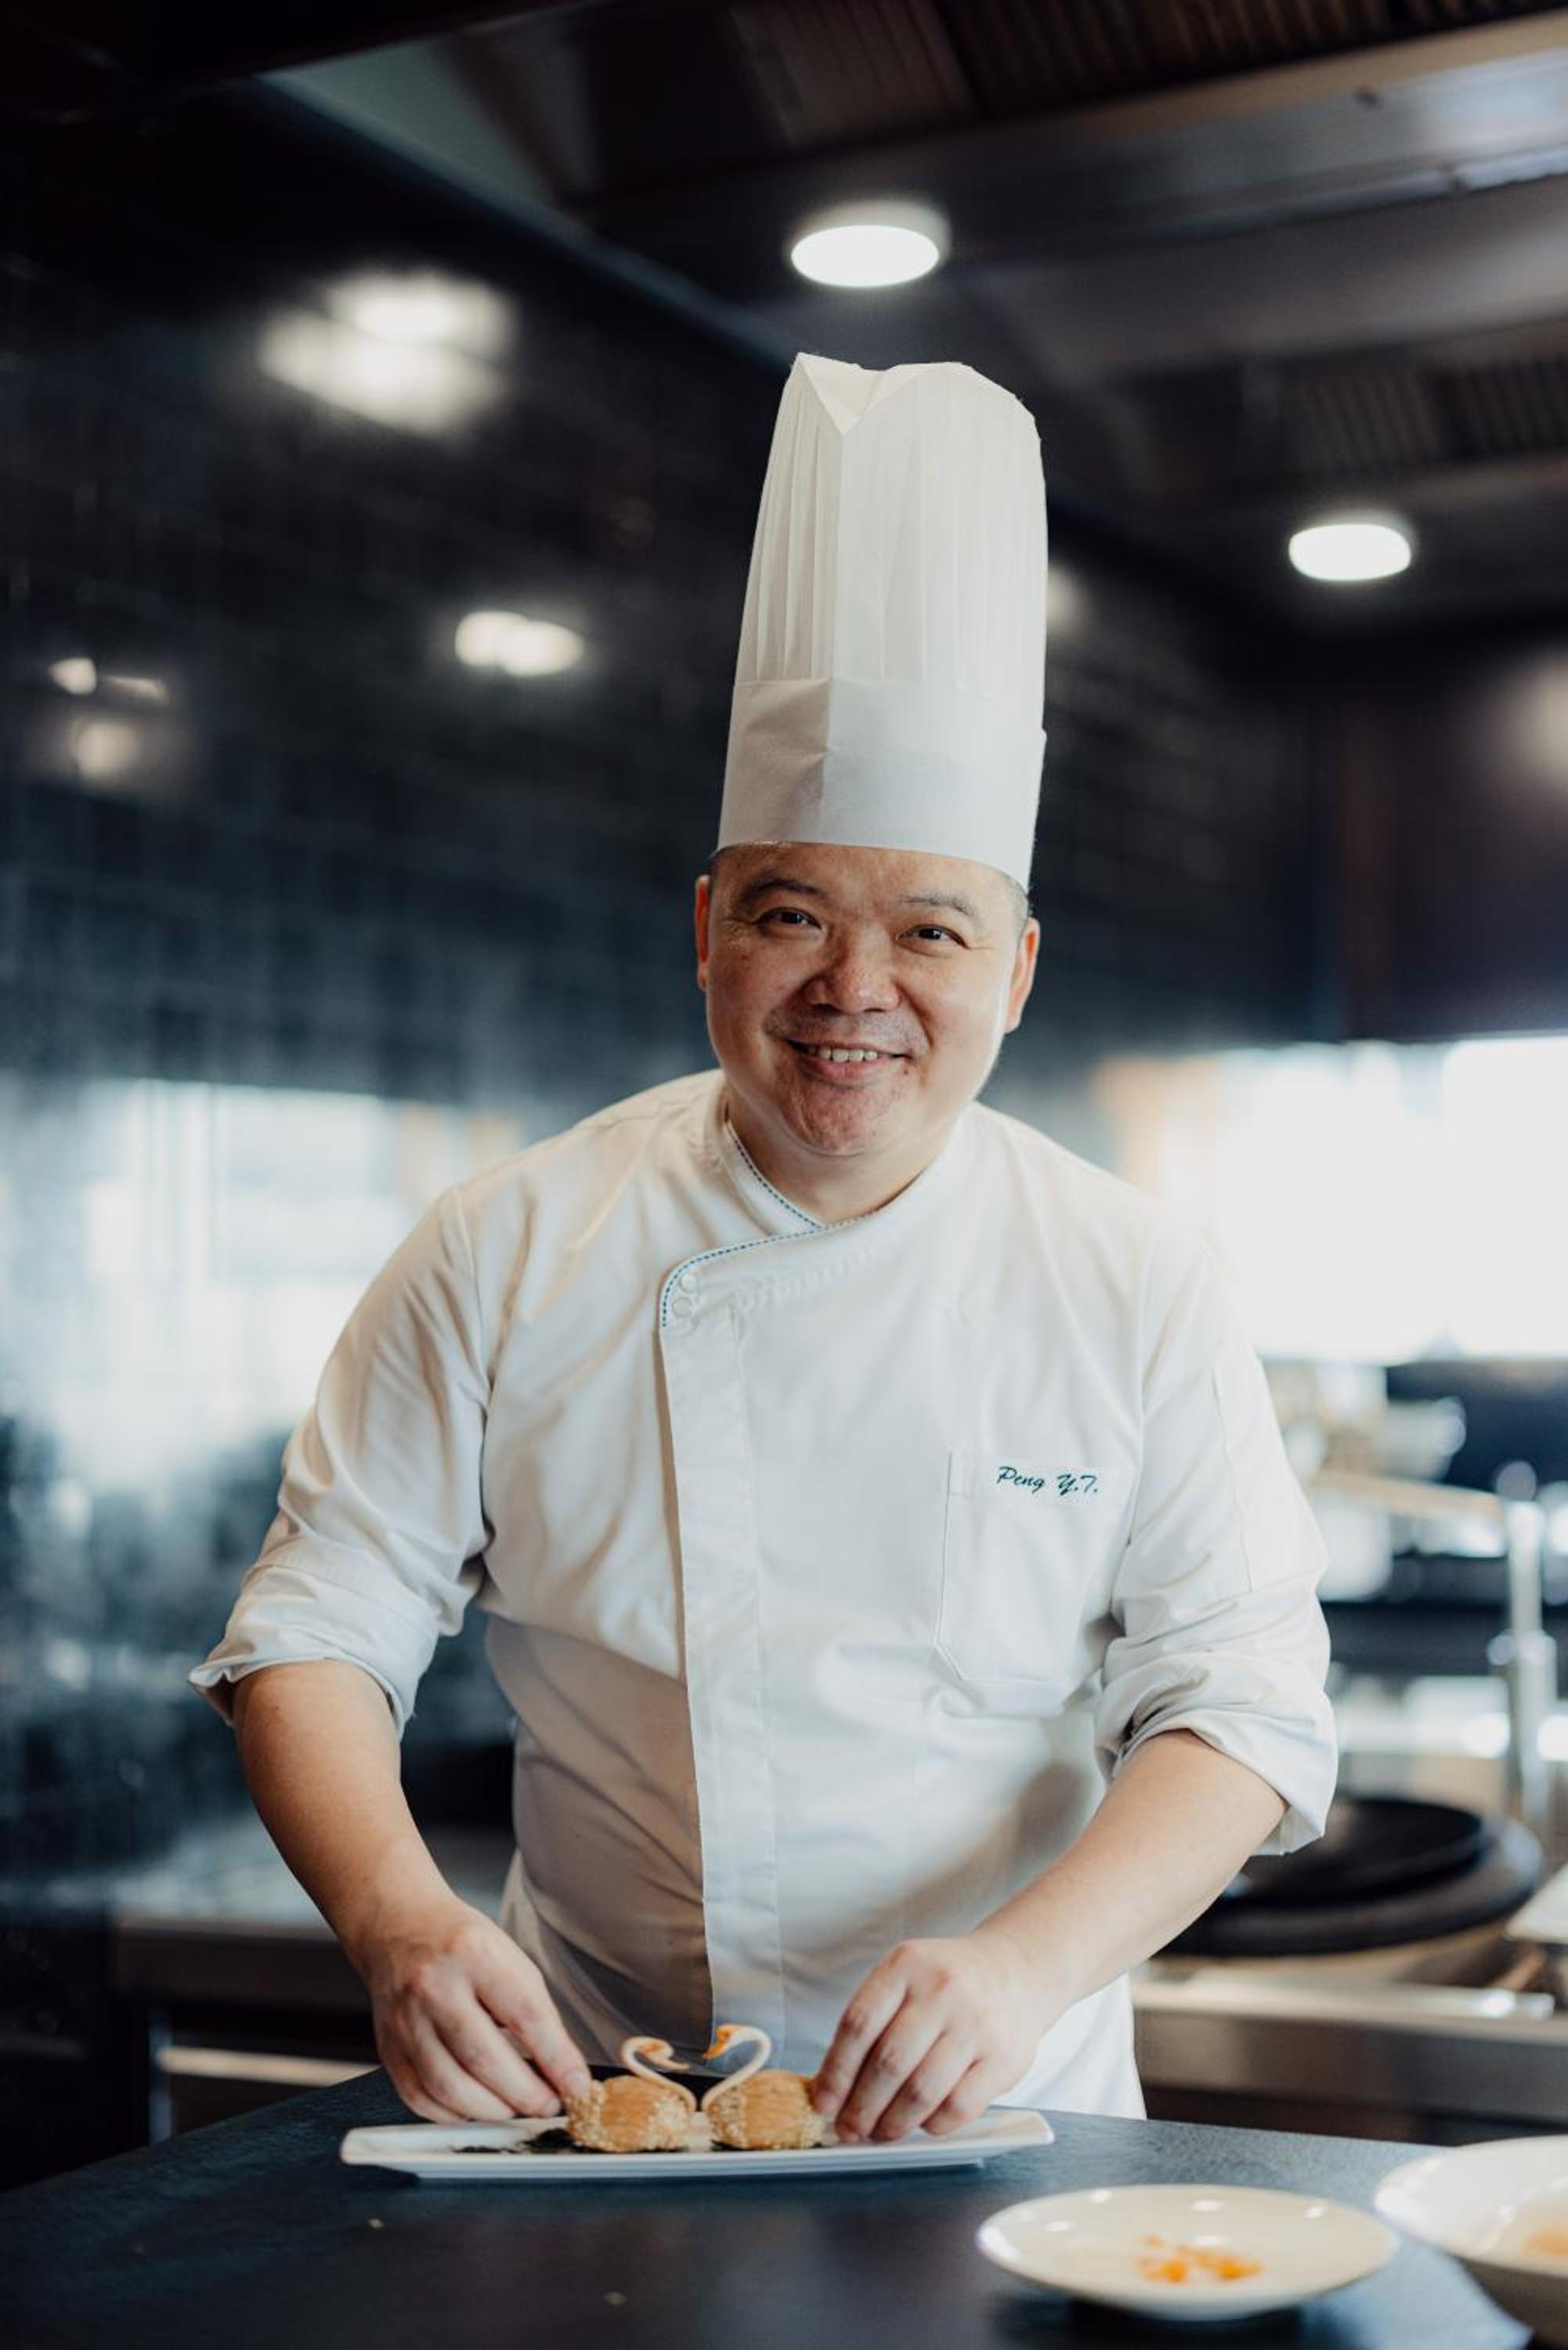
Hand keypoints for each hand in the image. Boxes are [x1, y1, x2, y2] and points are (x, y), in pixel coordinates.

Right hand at [349, 1892, 592, 2122]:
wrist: (397, 1927)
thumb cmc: (460, 1944)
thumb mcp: (508, 1956)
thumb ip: (533, 2011)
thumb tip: (559, 2069)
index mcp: (474, 1953)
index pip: (525, 2015)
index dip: (556, 2058)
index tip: (576, 2085)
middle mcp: (434, 1986)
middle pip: (484, 2058)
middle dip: (526, 2094)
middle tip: (549, 2105)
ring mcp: (405, 2020)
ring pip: (450, 2087)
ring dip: (492, 2111)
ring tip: (516, 2108)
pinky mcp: (387, 2048)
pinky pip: (421, 2097)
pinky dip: (454, 2114)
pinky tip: (476, 2107)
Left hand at [809, 1927, 1053, 2141]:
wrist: (1016, 1970)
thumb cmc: (946, 1982)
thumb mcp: (905, 1976)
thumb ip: (872, 2020)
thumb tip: (833, 2087)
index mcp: (906, 1965)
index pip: (858, 2024)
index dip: (836, 2071)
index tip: (824, 2102)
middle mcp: (942, 1990)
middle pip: (888, 2063)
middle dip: (860, 2107)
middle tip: (848, 2128)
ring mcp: (976, 2024)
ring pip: (921, 2091)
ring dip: (892, 2123)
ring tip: (879, 2133)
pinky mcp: (1003, 2058)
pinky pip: (958, 2107)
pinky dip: (932, 2125)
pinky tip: (921, 2124)